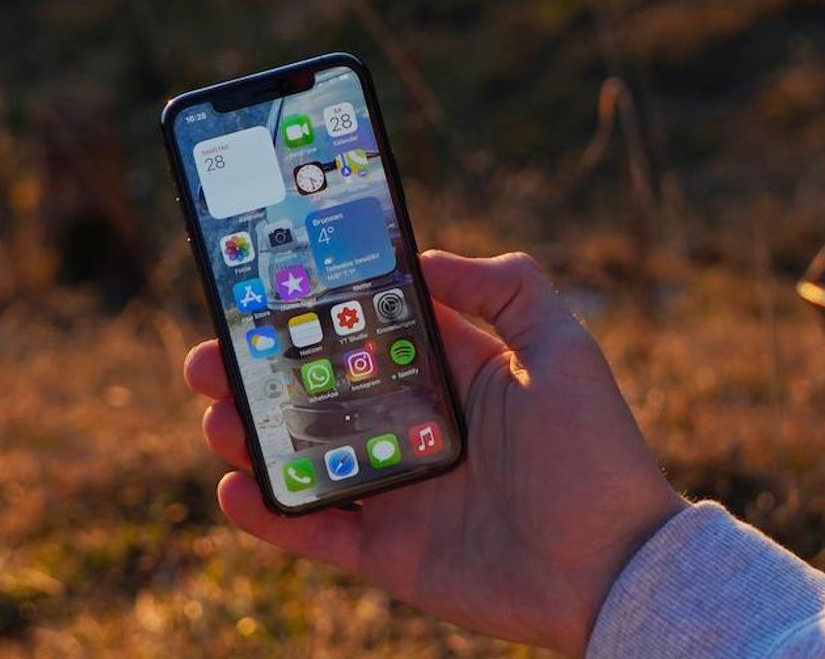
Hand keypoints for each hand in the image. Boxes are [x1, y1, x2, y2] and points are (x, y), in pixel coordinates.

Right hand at [185, 251, 686, 655]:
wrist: (613, 566)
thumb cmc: (594, 450)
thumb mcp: (562, 347)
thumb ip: (508, 288)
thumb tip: (428, 259)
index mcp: (453, 378)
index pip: (368, 336)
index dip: (317, 315)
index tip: (265, 293)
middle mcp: (417, 429)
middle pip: (321, 395)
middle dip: (263, 374)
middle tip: (210, 356)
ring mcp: (399, 491)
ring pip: (306, 458)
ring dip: (254, 435)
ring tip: (217, 414)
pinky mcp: (389, 551)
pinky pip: (315, 532)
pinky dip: (269, 514)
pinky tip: (235, 485)